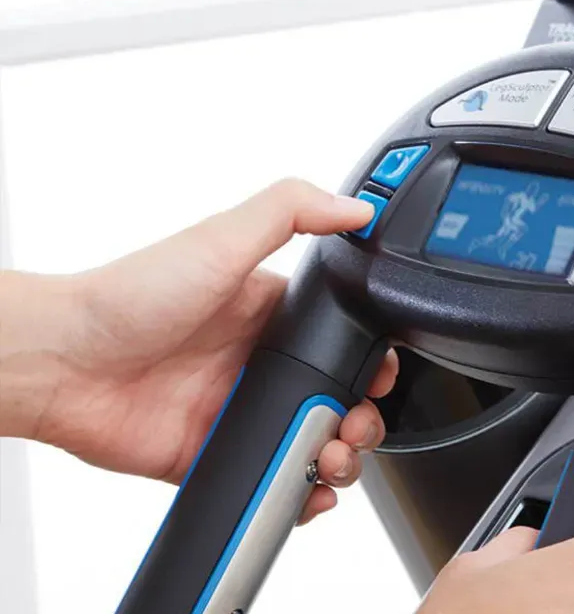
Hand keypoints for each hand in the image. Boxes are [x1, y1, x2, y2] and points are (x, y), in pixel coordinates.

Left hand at [2, 179, 395, 524]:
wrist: (63, 363)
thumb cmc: (130, 296)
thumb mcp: (220, 238)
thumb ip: (291, 212)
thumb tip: (358, 208)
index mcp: (270, 312)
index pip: (342, 340)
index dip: (371, 362)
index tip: (380, 376)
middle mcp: (260, 362)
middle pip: (337, 398)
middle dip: (361, 419)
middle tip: (353, 428)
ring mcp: (239, 409)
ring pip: (313, 442)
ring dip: (337, 459)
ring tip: (330, 460)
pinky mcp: (215, 451)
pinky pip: (271, 479)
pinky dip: (299, 494)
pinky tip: (306, 490)